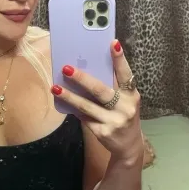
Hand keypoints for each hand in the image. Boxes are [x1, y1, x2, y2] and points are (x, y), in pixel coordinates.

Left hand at [51, 40, 142, 162]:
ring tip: (56, 88)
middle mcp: (125, 108)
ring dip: (69, 96)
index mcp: (132, 96)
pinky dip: (74, 109)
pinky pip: (84, 117)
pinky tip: (64, 103)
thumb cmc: (124, 116)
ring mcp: (113, 121)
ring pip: (86, 106)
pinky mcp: (102, 132)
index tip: (113, 43)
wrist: (129, 146)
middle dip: (82, 79)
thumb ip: (113, 89)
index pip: (126, 74)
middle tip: (66, 68)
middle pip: (100, 90)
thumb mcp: (125, 102)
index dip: (119, 59)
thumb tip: (87, 70)